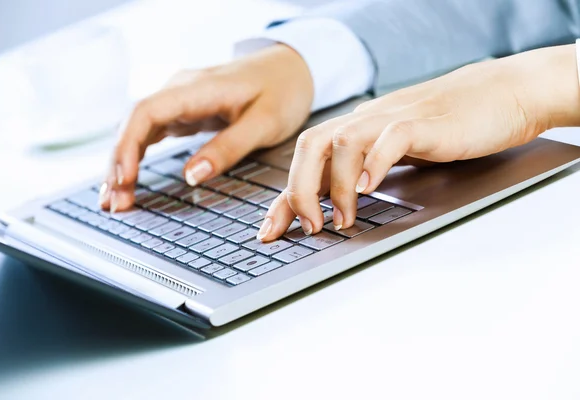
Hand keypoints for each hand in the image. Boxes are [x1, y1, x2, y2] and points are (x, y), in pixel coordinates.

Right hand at [99, 44, 312, 211]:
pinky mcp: (183, 112)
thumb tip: (191, 176)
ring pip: (138, 131)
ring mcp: (179, 101)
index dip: (128, 146)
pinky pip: (150, 134)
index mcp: (198, 89)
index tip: (123, 178)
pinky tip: (128, 179)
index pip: (146, 112)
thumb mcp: (264, 123)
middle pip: (134, 124)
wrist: (289, 68)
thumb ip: (228, 148)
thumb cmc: (281, 91)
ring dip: (123, 163)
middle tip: (114, 203)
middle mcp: (180, 91)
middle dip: (119, 164)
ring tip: (114, 200)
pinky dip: (136, 157)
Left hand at [257, 44, 579, 240]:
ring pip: (342, 141)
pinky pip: (391, 137)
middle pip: (311, 146)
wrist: (504, 93)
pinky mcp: (426, 122)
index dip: (284, 198)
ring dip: (336, 186)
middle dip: (299, 191)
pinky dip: (375, 162)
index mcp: (359, 130)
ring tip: (343, 219)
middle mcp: (368, 121)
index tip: (270, 231)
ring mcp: (394, 118)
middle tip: (308, 228)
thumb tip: (338, 204)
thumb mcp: (399, 151)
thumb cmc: (452, 125)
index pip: (307, 162)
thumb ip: (369, 169)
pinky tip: (371, 186)